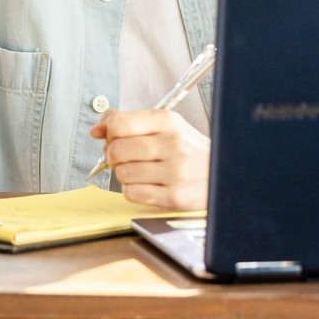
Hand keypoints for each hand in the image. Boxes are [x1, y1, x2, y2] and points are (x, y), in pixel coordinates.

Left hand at [90, 108, 208, 210]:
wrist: (223, 173)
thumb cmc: (186, 149)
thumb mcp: (164, 126)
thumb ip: (128, 121)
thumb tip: (96, 130)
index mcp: (168, 122)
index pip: (120, 124)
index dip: (109, 133)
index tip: (113, 138)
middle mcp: (173, 144)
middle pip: (117, 150)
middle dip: (114, 156)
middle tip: (125, 158)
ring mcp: (175, 172)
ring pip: (123, 174)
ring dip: (125, 175)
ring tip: (140, 172)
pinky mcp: (175, 197)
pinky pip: (132, 194)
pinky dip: (133, 191)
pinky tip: (146, 185)